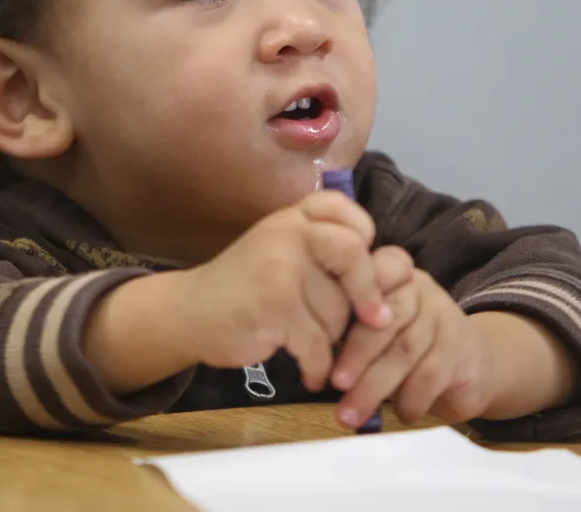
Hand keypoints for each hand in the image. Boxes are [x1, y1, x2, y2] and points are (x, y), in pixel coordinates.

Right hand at [178, 190, 392, 390]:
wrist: (189, 314)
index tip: (366, 263)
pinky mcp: (271, 307)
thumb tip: (391, 274)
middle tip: (375, 319)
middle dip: (368, 292)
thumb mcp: (281, 251)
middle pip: (352, 253)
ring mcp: (277, 268)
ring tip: (316, 348)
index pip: (343, 209)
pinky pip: (318, 342)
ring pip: (338, 309)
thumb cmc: (246, 287)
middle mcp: (285, 234)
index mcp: (291, 218)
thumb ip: (324, 250)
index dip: (364, 235)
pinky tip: (311, 372)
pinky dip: (319, 366)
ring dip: (334, 339)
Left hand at [329, 249, 495, 428]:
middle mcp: (417, 289)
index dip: (351, 294)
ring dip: (375, 386)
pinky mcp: (460, 347)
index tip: (327, 324)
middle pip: (386, 317)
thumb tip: (310, 360)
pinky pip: (431, 373)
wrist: (471, 363)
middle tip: (335, 384)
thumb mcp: (373, 332)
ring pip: (404, 349)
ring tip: (351, 414)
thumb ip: (346, 333)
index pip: (371, 272)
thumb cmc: (404, 347)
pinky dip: (410, 399)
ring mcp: (441, 315)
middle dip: (357, 355)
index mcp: (388, 275)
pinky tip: (398, 415)